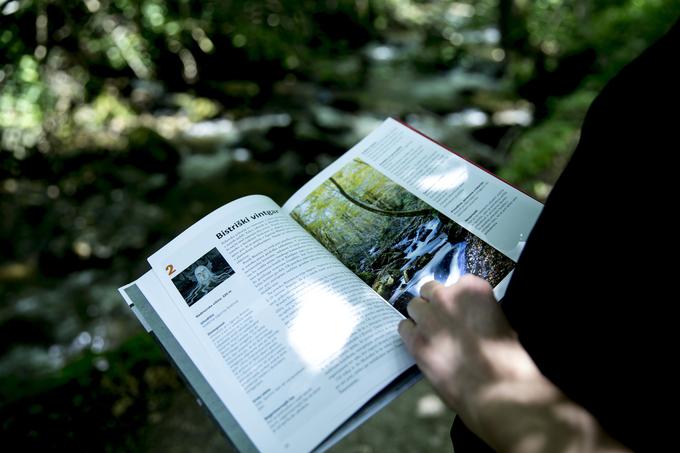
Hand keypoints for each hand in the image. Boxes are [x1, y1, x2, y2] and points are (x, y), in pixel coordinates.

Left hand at [398, 276, 627, 451]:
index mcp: (473, 287)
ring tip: (433, 333)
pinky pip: (404, 327)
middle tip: (443, 321)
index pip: (456, 282)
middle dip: (436, 303)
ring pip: (414, 306)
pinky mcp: (416, 340)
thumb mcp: (500, 321)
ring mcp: (429, 318)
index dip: (457, 299)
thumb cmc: (507, 358)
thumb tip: (464, 313)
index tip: (461, 312)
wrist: (498, 391)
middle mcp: (448, 296)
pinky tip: (422, 344)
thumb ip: (477, 309)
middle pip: (429, 289)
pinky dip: (411, 334)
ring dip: (422, 317)